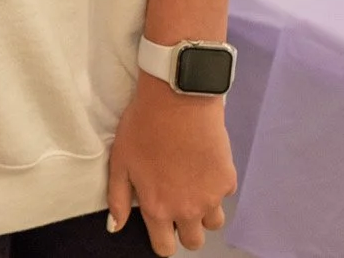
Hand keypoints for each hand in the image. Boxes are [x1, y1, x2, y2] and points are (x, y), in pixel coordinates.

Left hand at [107, 72, 235, 253]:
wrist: (178, 101)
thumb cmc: (143, 128)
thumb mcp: (120, 161)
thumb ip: (118, 198)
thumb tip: (115, 226)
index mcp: (158, 207)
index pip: (165, 248)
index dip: (161, 240)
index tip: (160, 227)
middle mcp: (187, 209)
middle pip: (193, 241)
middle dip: (184, 229)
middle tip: (176, 204)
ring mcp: (211, 197)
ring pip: (212, 223)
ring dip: (203, 212)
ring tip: (190, 187)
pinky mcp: (228, 181)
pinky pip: (223, 196)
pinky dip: (214, 187)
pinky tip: (201, 166)